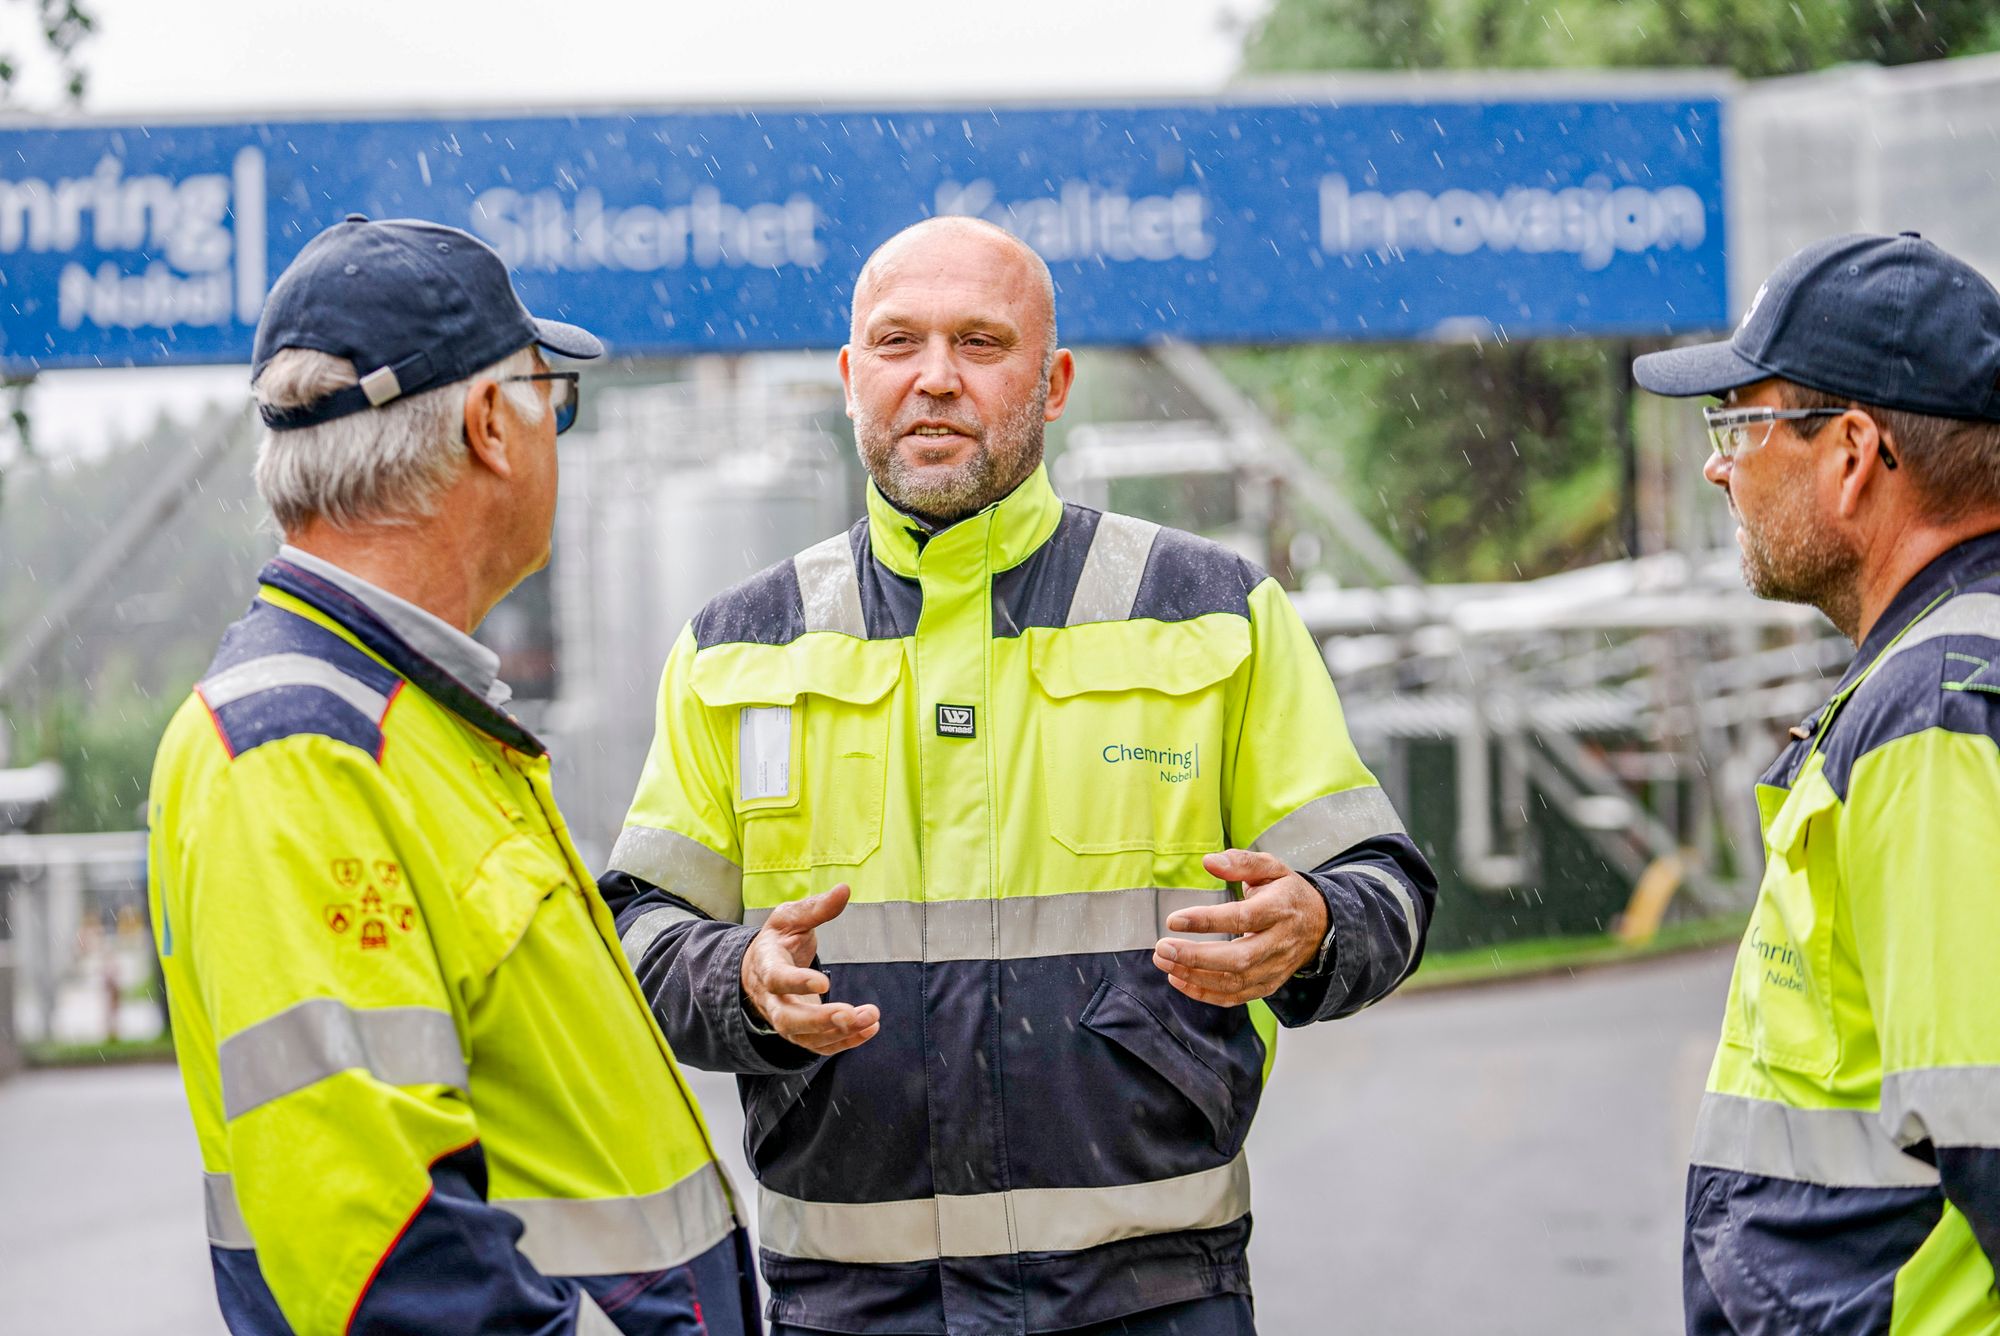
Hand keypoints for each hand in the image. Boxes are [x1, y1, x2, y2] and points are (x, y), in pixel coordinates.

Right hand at [740, 884, 880, 1055]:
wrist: (758, 970)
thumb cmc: (778, 940)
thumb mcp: (790, 918)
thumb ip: (816, 908)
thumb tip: (844, 890)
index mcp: (766, 965)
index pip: (777, 979)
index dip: (798, 983)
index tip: (824, 983)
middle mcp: (772, 1000)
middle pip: (789, 1020)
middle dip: (820, 1020)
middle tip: (850, 1014)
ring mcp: (785, 1020)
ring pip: (806, 1037)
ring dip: (840, 1032)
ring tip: (870, 1018)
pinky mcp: (800, 1033)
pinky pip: (820, 1046)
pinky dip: (846, 1042)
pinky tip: (869, 1029)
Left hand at [1151, 850, 1328, 1006]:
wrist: (1320, 925)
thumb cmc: (1287, 893)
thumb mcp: (1271, 867)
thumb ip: (1241, 862)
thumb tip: (1209, 862)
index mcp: (1279, 909)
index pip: (1242, 918)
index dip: (1207, 921)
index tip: (1174, 920)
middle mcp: (1279, 943)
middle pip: (1238, 958)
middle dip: (1196, 957)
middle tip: (1163, 948)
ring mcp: (1275, 968)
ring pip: (1234, 981)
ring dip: (1194, 976)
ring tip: (1164, 961)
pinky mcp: (1268, 985)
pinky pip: (1236, 996)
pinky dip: (1205, 993)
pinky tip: (1179, 979)